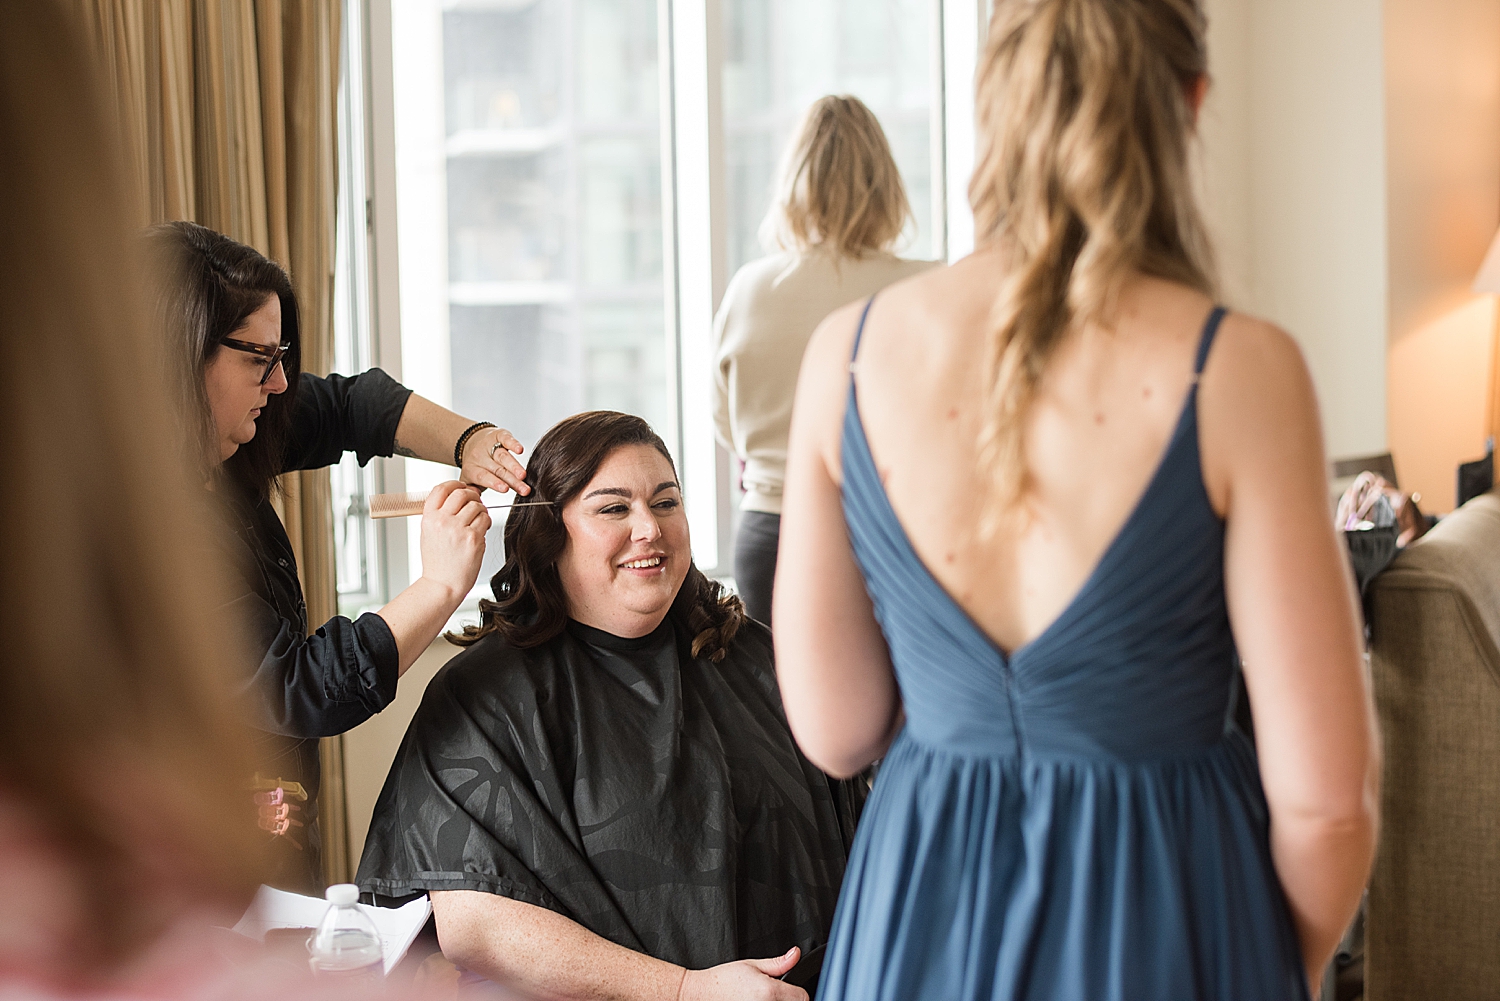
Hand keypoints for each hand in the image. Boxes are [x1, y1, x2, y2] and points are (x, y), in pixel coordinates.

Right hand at [418, 481, 490, 601]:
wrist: (442, 585)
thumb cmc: (438, 562)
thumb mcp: (429, 534)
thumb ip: (439, 514)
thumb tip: (456, 497)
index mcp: (429, 518)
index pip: (441, 489)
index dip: (455, 484)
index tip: (462, 486)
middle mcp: (442, 521)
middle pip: (462, 493)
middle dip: (472, 495)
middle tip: (476, 502)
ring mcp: (458, 529)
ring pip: (476, 505)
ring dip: (481, 510)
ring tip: (478, 521)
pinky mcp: (473, 538)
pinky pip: (485, 519)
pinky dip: (486, 522)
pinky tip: (482, 530)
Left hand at [461, 425, 529, 495]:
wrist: (470, 441)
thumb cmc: (475, 466)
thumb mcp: (468, 480)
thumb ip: (471, 490)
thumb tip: (475, 498)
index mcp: (472, 469)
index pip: (484, 477)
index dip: (495, 483)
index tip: (506, 489)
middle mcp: (481, 458)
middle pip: (498, 470)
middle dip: (512, 480)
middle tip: (524, 489)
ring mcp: (490, 446)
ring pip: (503, 457)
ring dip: (514, 466)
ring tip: (524, 475)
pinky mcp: (498, 435)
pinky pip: (506, 439)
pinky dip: (513, 444)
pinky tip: (520, 450)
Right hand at [678, 947, 806, 1000]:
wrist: (701, 995)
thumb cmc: (723, 981)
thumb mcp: (752, 965)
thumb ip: (778, 963)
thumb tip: (795, 954)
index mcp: (770, 992)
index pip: (802, 997)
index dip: (797, 992)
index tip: (790, 990)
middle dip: (787, 1000)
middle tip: (770, 994)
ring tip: (759, 999)